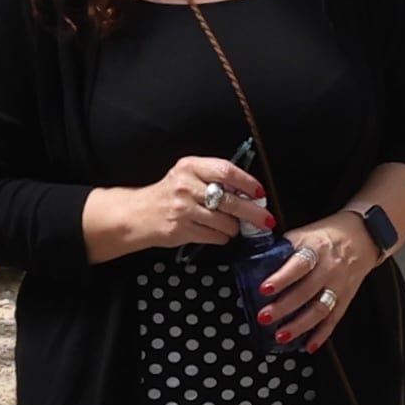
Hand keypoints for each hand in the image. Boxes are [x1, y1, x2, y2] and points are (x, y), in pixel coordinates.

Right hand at [115, 156, 272, 252]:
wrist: (138, 214)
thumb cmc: (168, 194)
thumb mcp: (188, 175)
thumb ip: (214, 177)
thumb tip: (249, 190)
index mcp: (190, 166)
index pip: (227, 171)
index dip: (248, 183)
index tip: (260, 193)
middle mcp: (186, 186)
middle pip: (231, 200)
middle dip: (253, 212)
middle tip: (266, 219)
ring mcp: (183, 209)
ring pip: (225, 222)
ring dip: (235, 227)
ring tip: (234, 226)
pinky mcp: (182, 229)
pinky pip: (215, 236)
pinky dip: (222, 237)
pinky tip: (219, 233)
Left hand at [254, 210, 376, 352]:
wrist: (363, 236)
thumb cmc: (326, 235)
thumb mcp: (304, 234)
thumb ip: (282, 248)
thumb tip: (253, 262)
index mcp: (316, 248)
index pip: (298, 265)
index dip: (282, 278)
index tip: (263, 288)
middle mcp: (329, 268)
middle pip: (306, 291)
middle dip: (284, 307)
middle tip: (263, 318)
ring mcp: (339, 286)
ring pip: (320, 309)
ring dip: (300, 325)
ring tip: (280, 336)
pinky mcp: (346, 298)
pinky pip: (334, 319)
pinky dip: (321, 334)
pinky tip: (308, 346)